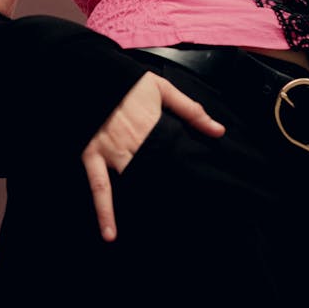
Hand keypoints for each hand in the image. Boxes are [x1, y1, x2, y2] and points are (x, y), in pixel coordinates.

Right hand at [81, 71, 224, 241]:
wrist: (89, 73)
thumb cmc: (126, 81)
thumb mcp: (162, 88)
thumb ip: (190, 110)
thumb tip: (219, 131)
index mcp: (153, 128)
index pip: (176, 159)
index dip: (189, 179)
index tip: (205, 196)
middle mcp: (133, 145)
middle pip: (155, 176)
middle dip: (169, 197)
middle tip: (187, 222)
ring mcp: (111, 153)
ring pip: (131, 185)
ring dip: (142, 208)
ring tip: (157, 234)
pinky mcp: (91, 157)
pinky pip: (98, 189)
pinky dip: (104, 212)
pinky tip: (110, 234)